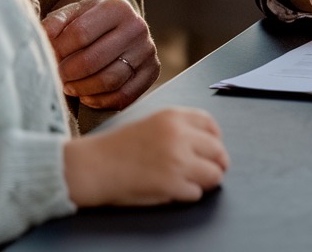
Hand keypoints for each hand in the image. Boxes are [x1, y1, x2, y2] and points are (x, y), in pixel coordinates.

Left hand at [42, 0, 160, 109]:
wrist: (122, 23)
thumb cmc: (92, 20)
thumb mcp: (74, 12)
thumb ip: (54, 23)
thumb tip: (41, 40)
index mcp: (116, 8)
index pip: (80, 33)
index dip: (58, 50)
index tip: (48, 57)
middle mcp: (137, 27)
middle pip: (94, 60)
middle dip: (68, 73)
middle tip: (56, 76)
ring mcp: (147, 50)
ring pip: (110, 80)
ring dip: (82, 89)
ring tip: (69, 86)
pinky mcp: (152, 71)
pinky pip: (124, 95)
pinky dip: (101, 101)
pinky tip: (86, 97)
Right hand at [63, 107, 228, 206]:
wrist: (93, 166)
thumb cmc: (119, 147)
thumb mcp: (152, 123)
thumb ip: (179, 128)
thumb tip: (208, 143)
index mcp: (174, 117)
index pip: (211, 125)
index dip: (215, 139)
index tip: (211, 150)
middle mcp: (179, 136)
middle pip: (219, 151)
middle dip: (216, 163)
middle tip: (208, 172)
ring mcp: (177, 161)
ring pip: (214, 174)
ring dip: (205, 181)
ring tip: (190, 182)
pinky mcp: (172, 185)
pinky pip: (196, 193)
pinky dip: (188, 195)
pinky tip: (174, 191)